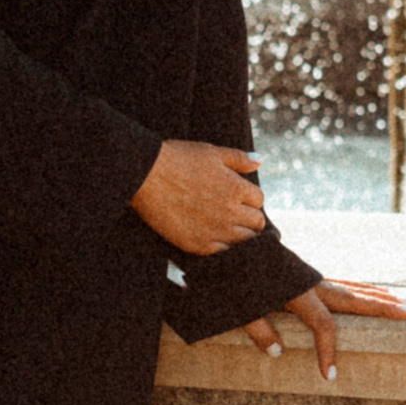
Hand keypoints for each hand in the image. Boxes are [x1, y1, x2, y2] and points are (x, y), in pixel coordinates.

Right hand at [131, 141, 267, 256]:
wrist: (145, 176)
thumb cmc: (177, 159)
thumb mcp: (211, 152)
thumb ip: (239, 159)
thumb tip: (260, 162)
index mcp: (236, 188)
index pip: (259, 200)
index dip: (248, 196)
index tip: (236, 195)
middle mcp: (230, 212)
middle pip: (257, 223)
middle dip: (249, 216)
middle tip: (234, 212)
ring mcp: (215, 231)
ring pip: (244, 241)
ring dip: (239, 233)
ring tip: (224, 224)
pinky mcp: (198, 245)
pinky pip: (223, 252)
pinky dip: (221, 245)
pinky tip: (210, 234)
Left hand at [243, 276, 405, 383]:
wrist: (229, 246)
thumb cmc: (232, 276)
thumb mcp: (239, 305)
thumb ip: (259, 329)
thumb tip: (278, 353)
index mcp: (295, 292)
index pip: (322, 325)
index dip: (328, 350)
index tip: (329, 375)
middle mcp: (309, 283)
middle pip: (352, 298)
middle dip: (381, 307)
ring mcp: (310, 278)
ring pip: (351, 288)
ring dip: (377, 296)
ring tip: (403, 301)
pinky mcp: (305, 276)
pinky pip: (341, 284)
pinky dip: (360, 289)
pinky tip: (370, 293)